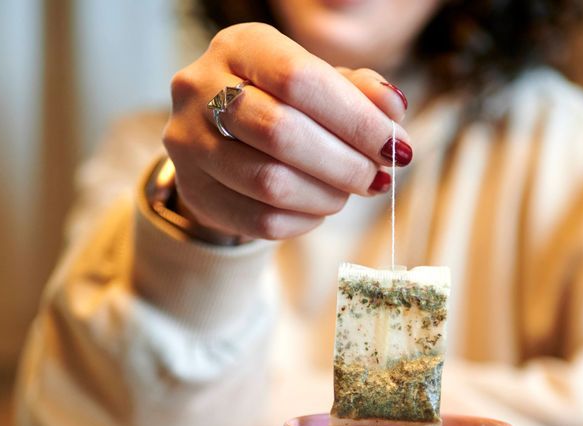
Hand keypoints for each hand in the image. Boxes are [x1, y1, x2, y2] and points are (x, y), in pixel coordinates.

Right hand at [162, 23, 411, 241]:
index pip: (299, 79)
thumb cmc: (282, 103)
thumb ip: (359, 91)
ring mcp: (189, 142)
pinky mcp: (194, 190)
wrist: (222, 139)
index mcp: (240, 46)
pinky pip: (259, 219)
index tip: (393, 146)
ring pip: (270, 183)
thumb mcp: (320, 83)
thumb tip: (393, 110)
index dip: (355, 118)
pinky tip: (319, 207)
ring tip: (348, 191)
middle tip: (376, 176)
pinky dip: (303, 220)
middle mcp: (201, 87)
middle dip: (344, 162)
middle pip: (281, 133)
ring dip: (326, 195)